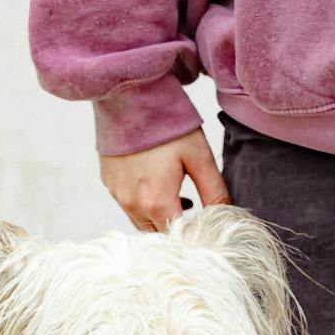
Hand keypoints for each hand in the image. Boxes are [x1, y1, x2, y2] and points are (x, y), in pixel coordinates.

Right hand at [99, 128, 228, 231]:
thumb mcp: (199, 156)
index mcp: (157, 201)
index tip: (205, 226)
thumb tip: (225, 214)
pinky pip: (127, 205)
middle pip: (157, 234)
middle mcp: (132, 204)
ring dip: (159, 217)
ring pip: (140, 222)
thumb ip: (214, 190)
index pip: (177, 237)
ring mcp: (117, 195)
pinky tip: (156, 183)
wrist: (130, 98)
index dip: (193, 234)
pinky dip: (143, 203)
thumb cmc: (167, 125)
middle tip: (195, 208)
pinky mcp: (109, 184)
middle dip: (176, 228)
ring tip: (178, 195)